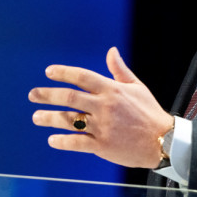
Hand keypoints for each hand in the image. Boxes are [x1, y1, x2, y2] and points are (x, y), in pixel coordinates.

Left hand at [29, 47, 173, 168]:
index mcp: (113, 90)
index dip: (64, 73)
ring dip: (49, 117)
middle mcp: (105, 106)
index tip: (49, 72)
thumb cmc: (149, 112)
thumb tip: (111, 51)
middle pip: (70, 97)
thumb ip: (120, 70)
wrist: (162, 140)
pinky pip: (76, 143)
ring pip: (69, 120)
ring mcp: (102, 126)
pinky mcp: (102, 145)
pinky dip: (62, 141)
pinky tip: (52, 139)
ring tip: (36, 117)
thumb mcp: (137, 86)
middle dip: (48, 94)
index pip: (83, 77)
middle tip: (33, 94)